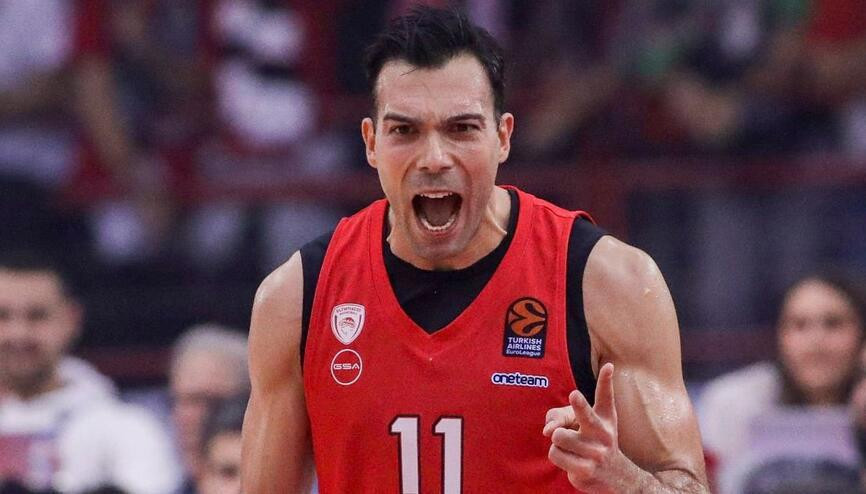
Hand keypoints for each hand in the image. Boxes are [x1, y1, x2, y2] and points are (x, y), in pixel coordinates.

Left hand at [543, 362, 625, 492]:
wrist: (614, 477)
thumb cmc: (595, 442)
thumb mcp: (592, 425)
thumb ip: (564, 417)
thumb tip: (548, 429)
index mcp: (606, 419)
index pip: (606, 397)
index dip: (606, 381)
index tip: (608, 366)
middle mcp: (603, 434)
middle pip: (586, 418)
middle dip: (578, 408)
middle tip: (573, 397)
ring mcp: (596, 453)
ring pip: (559, 436)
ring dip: (557, 441)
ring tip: (569, 446)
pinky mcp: (585, 470)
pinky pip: (555, 453)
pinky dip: (556, 455)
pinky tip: (570, 459)